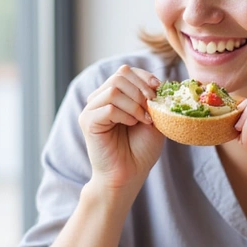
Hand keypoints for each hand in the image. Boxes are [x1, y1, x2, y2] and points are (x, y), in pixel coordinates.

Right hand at [78, 65, 164, 189]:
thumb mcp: (154, 118)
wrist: (129, 174)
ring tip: (143, 120)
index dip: (144, 77)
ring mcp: (92, 109)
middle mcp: (100, 98)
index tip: (158, 90)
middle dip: (141, 90)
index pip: (126, 71)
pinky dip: (125, 115)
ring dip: (134, 104)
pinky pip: (108, 107)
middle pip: (119, 75)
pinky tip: (131, 125)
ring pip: (113, 89)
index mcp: (115, 95)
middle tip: (151, 108)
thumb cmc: (141, 149)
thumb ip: (152, 99)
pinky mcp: (87, 121)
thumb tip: (158, 82)